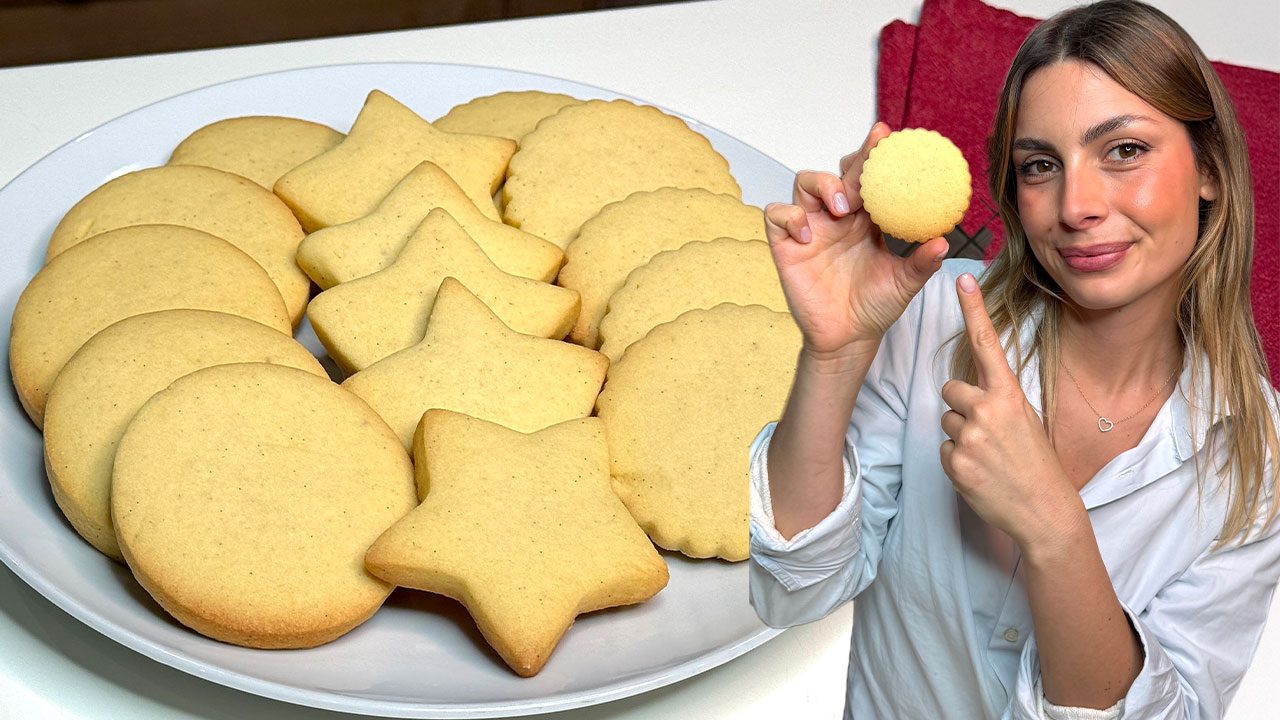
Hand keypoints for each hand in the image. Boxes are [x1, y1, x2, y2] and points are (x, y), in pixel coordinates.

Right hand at [764, 123, 950, 363]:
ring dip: (823, 186)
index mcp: (866, 219)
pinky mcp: (785, 245)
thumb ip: (921, 262)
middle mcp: (836, 217)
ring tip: (843, 208)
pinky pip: (777, 215)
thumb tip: (944, 242)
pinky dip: (790, 217)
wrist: (847, 338)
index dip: (873, 153)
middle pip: (837, 172)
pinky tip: (807, 234)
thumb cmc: (875, 307)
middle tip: (865, 169)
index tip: (885, 134)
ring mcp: (809, 228)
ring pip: (804, 183)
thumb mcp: (904, 283)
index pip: (867, 177)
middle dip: (851, 164)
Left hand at [939, 273, 1079, 549]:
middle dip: (962, 406)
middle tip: (987, 432)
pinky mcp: (954, 462)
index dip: (973, 310)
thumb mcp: (1025, 421)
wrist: (1045, 511)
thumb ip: (997, 402)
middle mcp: (987, 410)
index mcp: (1009, 395)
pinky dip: (957, 461)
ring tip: (988, 456)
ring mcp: (969, 437)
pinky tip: (980, 473)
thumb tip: (965, 394)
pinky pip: (943, 450)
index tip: (961, 279)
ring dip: (960, 435)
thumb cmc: (1035, 464)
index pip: (986, 344)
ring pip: (946, 421)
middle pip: (950, 389)